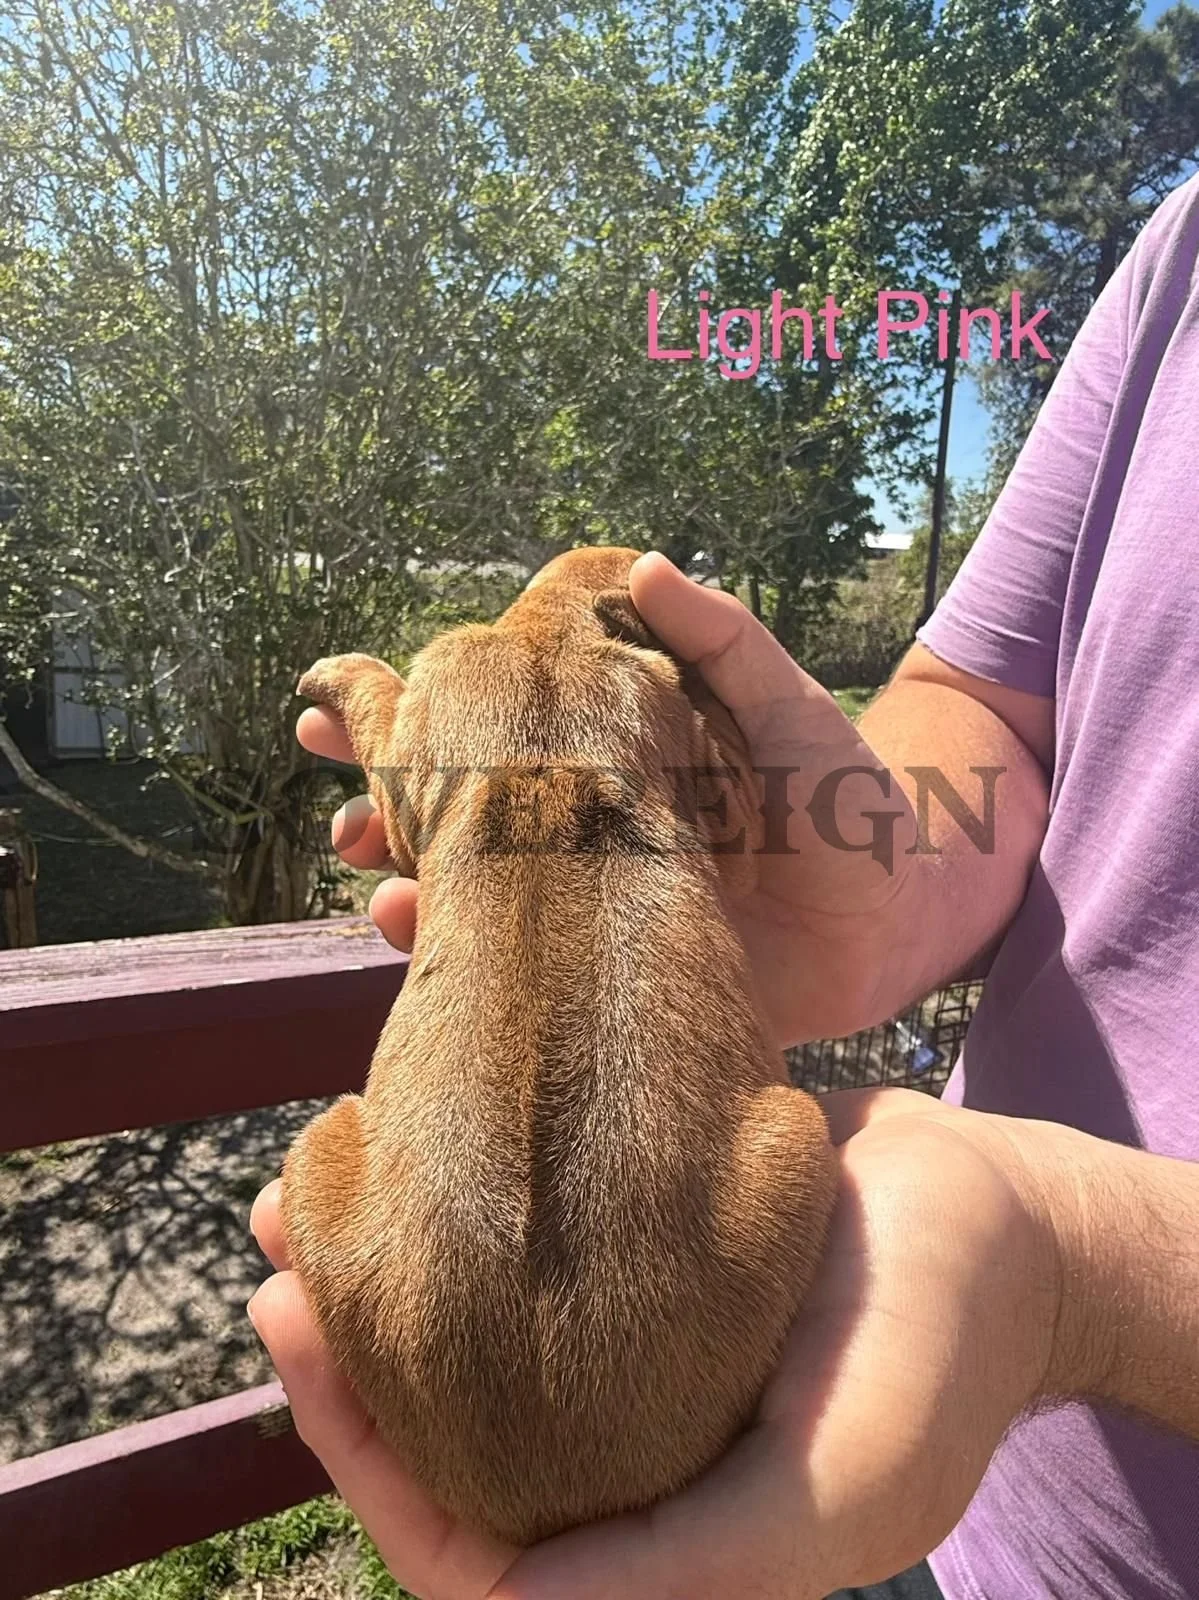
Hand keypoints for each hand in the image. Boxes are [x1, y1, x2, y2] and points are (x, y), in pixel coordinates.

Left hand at [249, 1088, 1061, 1599]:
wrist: (1001, 1210)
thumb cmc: (934, 1350)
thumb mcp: (834, 1487)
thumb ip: (681, 1568)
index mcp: (649, 1536)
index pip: (466, 1547)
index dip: (361, 1459)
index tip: (294, 1329)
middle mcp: (619, 1452)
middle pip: (445, 1431)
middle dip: (346, 1354)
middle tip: (279, 1248)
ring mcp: (624, 1352)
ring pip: (468, 1336)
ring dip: (381, 1273)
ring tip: (304, 1189)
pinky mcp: (639, 1259)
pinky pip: (522, 1251)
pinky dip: (456, 1205)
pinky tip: (405, 1138)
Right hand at [297, 552, 921, 1043]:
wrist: (909, 910)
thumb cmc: (850, 796)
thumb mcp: (788, 706)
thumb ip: (724, 644)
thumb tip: (649, 563)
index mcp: (610, 770)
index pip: (493, 740)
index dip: (411, 725)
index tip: (333, 706)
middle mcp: (588, 841)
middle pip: (465, 826)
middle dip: (389, 817)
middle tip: (341, 818)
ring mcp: (599, 917)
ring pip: (482, 905)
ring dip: (415, 891)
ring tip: (373, 874)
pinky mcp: (622, 987)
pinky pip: (533, 985)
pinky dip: (474, 967)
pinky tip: (428, 941)